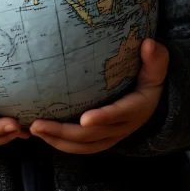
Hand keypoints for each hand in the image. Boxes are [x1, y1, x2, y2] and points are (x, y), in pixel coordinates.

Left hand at [29, 38, 168, 153]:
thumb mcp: (157, 68)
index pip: (119, 115)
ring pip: (82, 146)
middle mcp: (122, 128)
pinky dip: (58, 143)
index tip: (84, 118)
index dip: (103, 118)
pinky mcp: (99, 138)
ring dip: (56, 140)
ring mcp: (109, 136)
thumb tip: (148, 44)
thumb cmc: (150, 78)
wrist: (153, 101)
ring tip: (32, 129)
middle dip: (64, 132)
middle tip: (37, 124)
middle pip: (92, 136)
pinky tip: (39, 133)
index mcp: (136, 109)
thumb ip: (155, 59)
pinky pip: (79, 146)